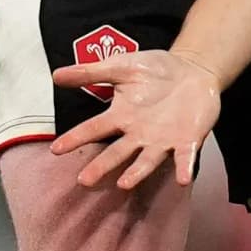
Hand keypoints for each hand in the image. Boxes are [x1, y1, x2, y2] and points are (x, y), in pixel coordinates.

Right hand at [51, 49, 220, 189]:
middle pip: (117, 152)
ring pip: (147, 161)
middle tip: (84, 180)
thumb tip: (56, 75)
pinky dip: (184, 168)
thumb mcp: (121, 66)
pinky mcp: (188, 141)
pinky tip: (183, 179)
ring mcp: (163, 140)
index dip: (76, 138)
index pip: (94, 128)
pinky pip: (185, 157)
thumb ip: (91, 72)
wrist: (194, 70)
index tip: (56, 150)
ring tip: (124, 184)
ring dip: (137, 173)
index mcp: (122, 116)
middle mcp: (139, 134)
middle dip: (101, 166)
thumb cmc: (156, 70)